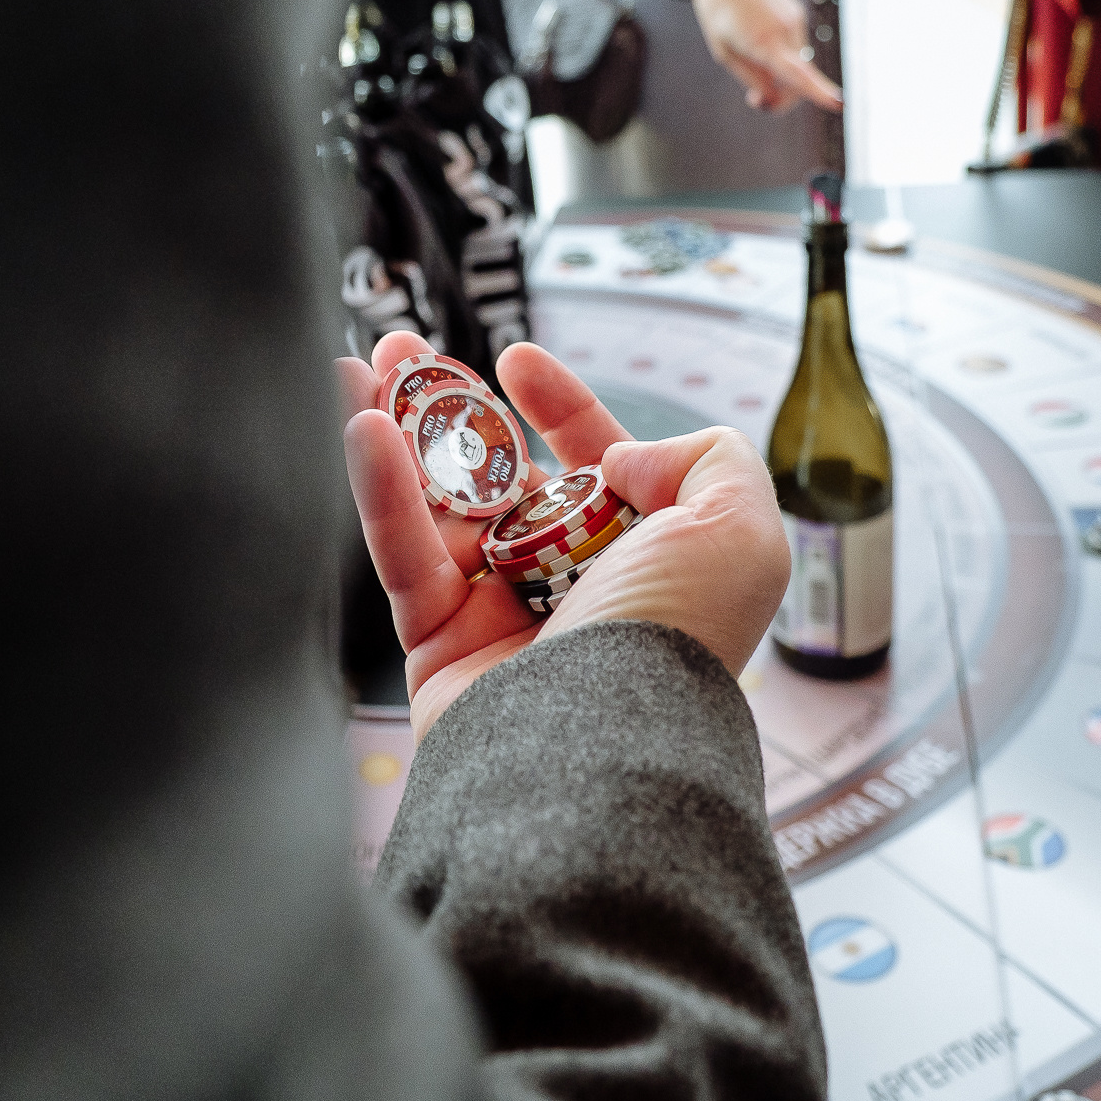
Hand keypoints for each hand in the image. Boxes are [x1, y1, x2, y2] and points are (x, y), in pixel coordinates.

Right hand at [339, 333, 790, 740]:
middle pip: (500, 475)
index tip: (518, 358)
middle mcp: (570, 583)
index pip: (592, 461)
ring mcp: (500, 616)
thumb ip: (710, 460)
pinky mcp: (438, 647)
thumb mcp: (742, 534)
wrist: (602, 749)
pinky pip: (402, 555)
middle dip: (452, 408)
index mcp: (643, 555)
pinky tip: (360, 427)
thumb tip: (622, 455)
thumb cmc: (676, 640)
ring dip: (398, 432)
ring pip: (438, 506)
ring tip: (358, 368)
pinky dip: (379, 490)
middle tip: (404, 351)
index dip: (558, 404)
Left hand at [680, 0, 841, 110]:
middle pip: (798, 81)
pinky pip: (794, 46)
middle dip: (782, 97)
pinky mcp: (796, 13)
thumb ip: (752, 77)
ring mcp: (795, 19)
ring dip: (780, 75)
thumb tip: (774, 99)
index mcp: (763, 41)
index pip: (795, 74)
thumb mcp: (724, 51)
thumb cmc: (717, 9)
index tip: (840, 104)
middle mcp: (786, 30)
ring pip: (797, 64)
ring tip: (748, 57)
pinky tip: (757, 36)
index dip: (818, 92)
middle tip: (754, 100)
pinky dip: (782, 55)